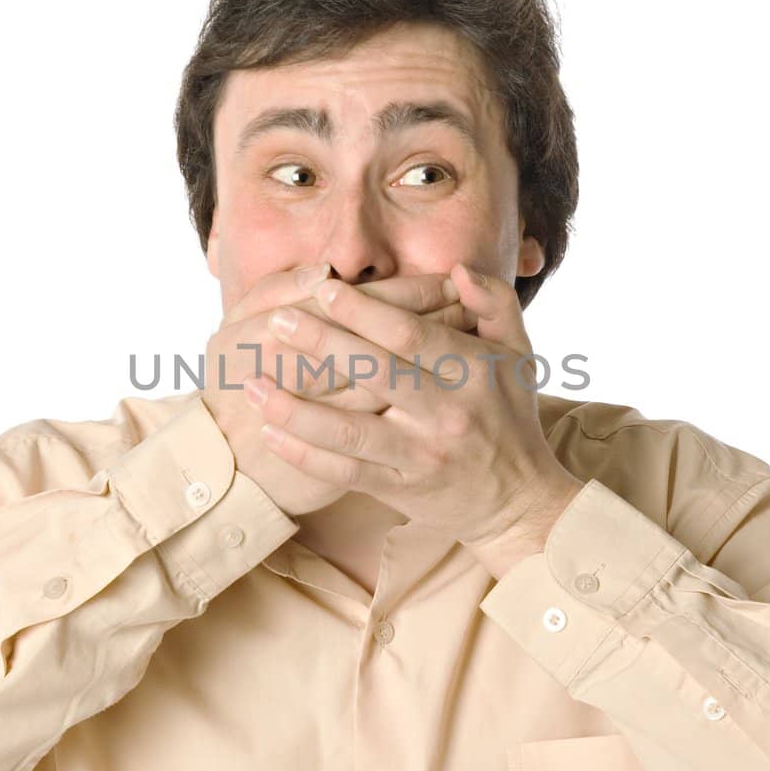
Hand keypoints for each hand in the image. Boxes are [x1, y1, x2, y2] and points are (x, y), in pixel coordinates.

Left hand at [239, 261, 585, 571]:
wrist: (518, 500)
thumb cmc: (508, 414)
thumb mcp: (517, 353)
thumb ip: (493, 303)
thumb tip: (457, 270)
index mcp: (472, 371)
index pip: (409, 334)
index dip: (362, 310)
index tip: (320, 286)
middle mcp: (446, 413)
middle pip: (373, 374)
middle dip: (319, 345)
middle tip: (274, 322)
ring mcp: (420, 455)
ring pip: (349, 431)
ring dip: (294, 409)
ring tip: (252, 384)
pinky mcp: (400, 488)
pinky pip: (344, 472)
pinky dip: (304, 454)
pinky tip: (270, 433)